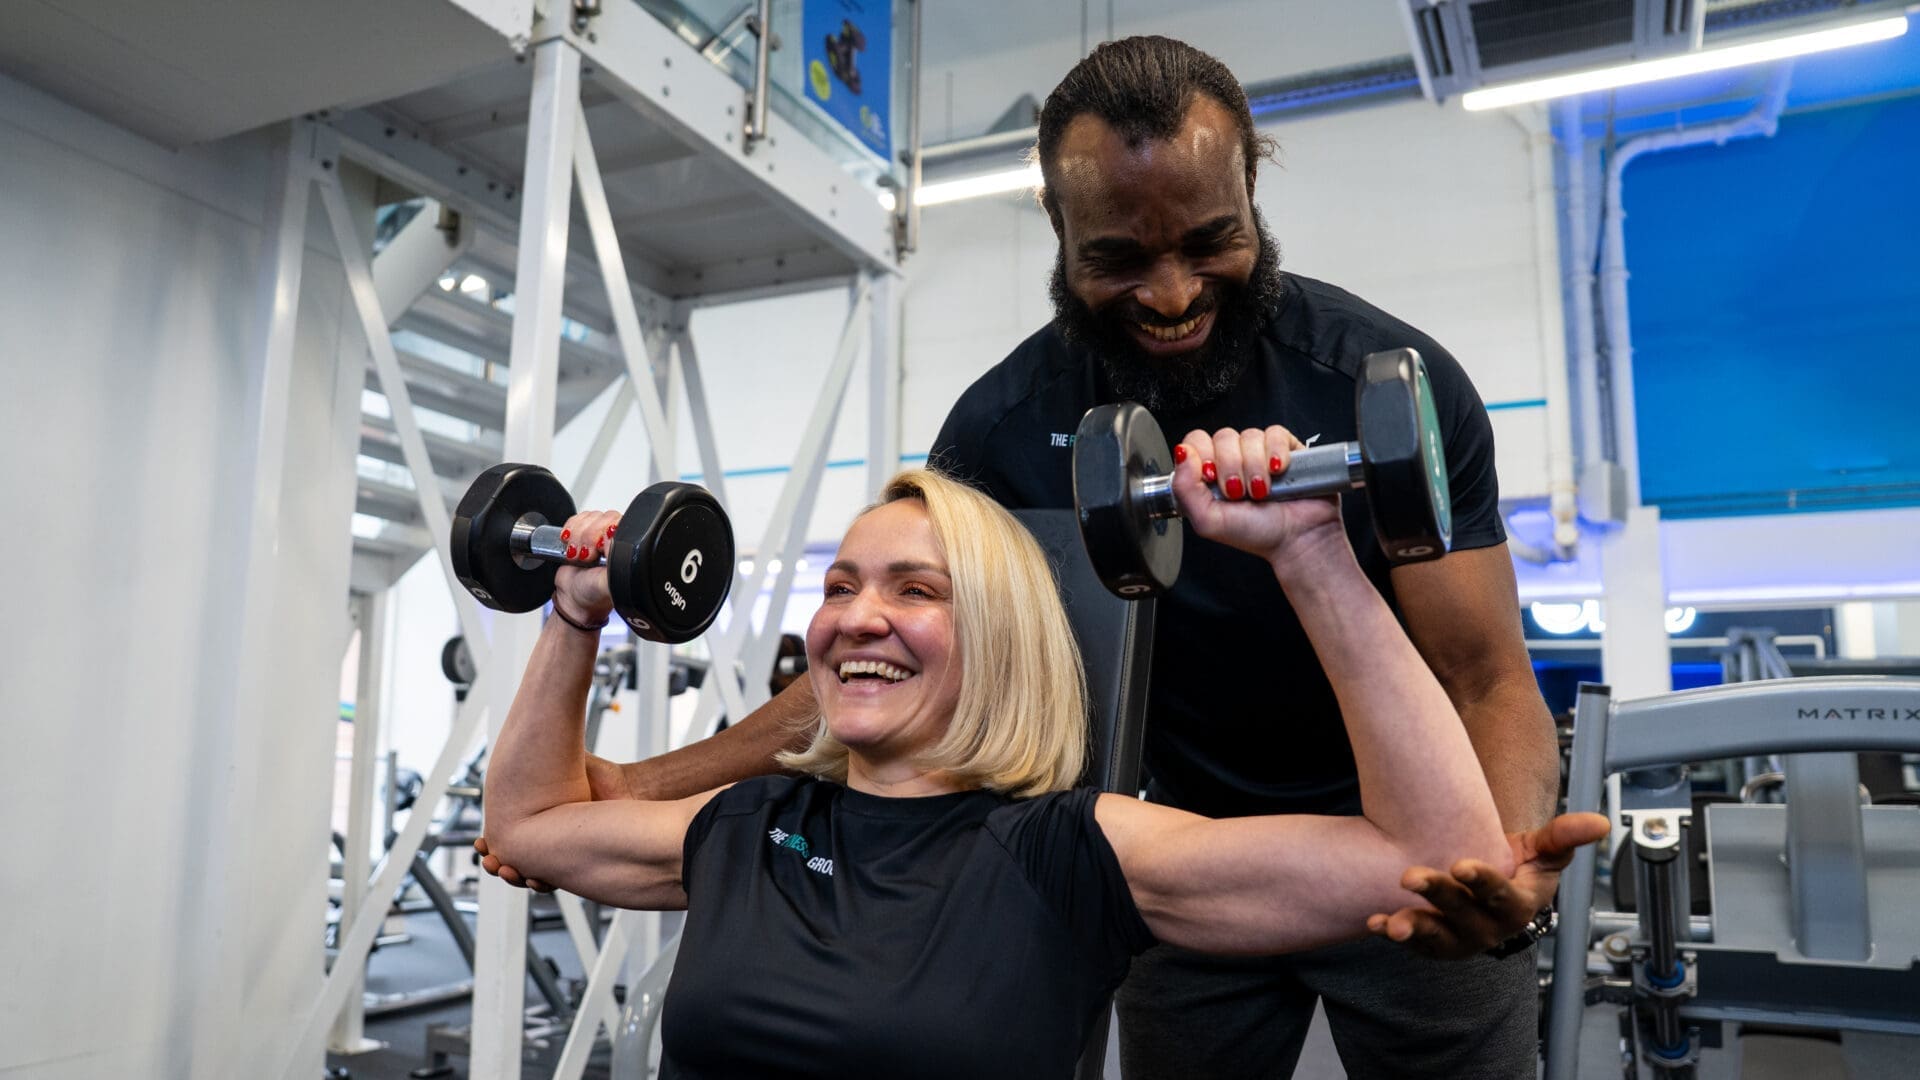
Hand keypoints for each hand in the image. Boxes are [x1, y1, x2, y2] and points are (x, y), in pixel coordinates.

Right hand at [472, 755, 634, 891]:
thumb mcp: (563, 764)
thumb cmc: (599, 776)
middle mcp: (548, 837)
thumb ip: (542, 760)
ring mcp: (564, 852)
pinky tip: (535, 879)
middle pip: (514, 860)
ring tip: (508, 870)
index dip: (491, 845)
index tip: (481, 844)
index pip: (507, 839)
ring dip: (516, 877)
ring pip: (531, 874)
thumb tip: (523, 738)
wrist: (630, 790)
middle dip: (497, 865)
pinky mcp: (581, 862)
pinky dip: (543, 883)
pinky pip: (557, 880)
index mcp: (538, 819)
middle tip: (491, 861)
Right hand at [552, 509, 621, 626]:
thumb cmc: (593, 595)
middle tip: (588, 557)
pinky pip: (577, 519)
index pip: (623, 524)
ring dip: (578, 537)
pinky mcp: (583, 531)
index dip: (606, 534)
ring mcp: (600, 534)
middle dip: (589, 538)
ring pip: (590, 517)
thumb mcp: (610, 586)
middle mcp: (618, 539)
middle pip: (604, 518)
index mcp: (631, 550)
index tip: (599, 551)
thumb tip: (620, 543)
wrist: (574, 599)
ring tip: (580, 557)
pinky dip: (570, 532)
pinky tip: (572, 548)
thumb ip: (619, 568)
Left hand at [1172, 426, 1345, 568]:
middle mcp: (1233, 460)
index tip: (1211, 478)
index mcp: (1210, 474)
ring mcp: (1260, 452)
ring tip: (1262, 490)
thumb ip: (1184, 489)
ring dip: (1255, 467)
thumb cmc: (1256, 533)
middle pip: (1223, 437)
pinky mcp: (1285, 448)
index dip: (1202, 456)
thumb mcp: (1208, 521)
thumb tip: (1182, 454)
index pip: (1195, 442)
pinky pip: (1275, 434)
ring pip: (1249, 436)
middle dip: (1231, 468)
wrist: (1298, 539)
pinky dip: (1276, 453)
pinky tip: (1278, 471)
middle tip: (1239, 492)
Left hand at [1366, 812, 1609, 958]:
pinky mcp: (1432, 942)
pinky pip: (1412, 943)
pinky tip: (1374, 923)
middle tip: (1411, 876)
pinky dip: (1392, 933)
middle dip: (1439, 898)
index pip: (1502, 898)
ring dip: (1414, 929)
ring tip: (1392, 922)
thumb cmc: (1519, 864)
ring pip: (1437, 938)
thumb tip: (1602, 822)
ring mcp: (1459, 939)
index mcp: (1518, 906)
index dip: (1483, 883)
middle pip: (1464, 917)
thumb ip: (1564, 835)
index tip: (1461, 865)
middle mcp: (1489, 929)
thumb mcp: (1542, 849)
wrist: (1492, 883)